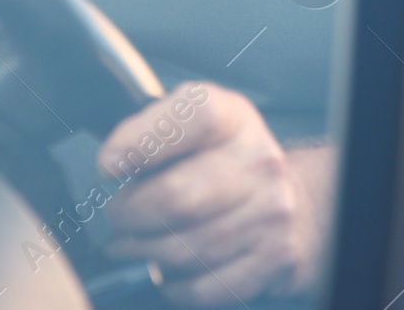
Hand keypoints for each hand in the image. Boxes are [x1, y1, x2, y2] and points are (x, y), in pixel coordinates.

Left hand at [97, 82, 333, 305]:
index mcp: (233, 117)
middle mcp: (259, 160)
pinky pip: (204, 287)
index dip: (142, 140)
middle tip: (116, 217)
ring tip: (131, 244)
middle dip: (129, 214)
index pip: (193, 115)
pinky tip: (164, 270)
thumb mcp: (192, 126)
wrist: (294, 199)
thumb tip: (112, 164)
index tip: (109, 165)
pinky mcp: (275, 258)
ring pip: (184, 249)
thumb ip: (153, 132)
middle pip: (177, 197)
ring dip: (143, 252)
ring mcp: (271, 211)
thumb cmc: (224, 160)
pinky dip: (173, 285)